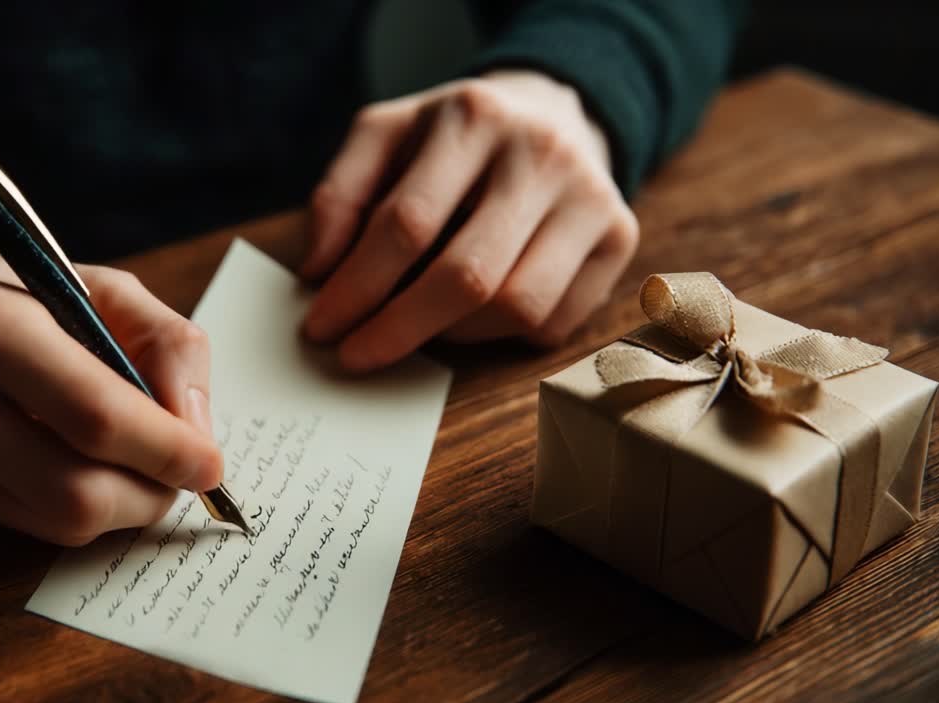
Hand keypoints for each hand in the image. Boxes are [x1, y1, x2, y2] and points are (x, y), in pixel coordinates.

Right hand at [0, 246, 220, 545]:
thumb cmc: (1, 297)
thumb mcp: (90, 284)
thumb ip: (165, 341)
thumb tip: (195, 429)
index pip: (95, 415)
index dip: (166, 450)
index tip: (209, 462)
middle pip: (75, 494)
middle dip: (148, 496)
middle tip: (175, 477)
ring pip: (50, 524)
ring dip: (112, 508)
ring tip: (124, 467)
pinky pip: (12, 526)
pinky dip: (53, 504)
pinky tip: (44, 459)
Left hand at [302, 70, 638, 369]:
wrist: (553, 112)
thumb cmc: (455, 138)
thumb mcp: (385, 136)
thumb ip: (340, 194)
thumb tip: (318, 272)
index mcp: (474, 117)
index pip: (406, 222)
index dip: (357, 286)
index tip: (321, 327)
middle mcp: (542, 154)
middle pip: (468, 275)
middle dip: (399, 329)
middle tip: (355, 355)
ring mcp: (591, 198)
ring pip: (516, 306)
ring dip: (451, 335)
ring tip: (416, 324)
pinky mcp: (619, 238)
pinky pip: (552, 322)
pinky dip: (499, 336)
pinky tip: (470, 316)